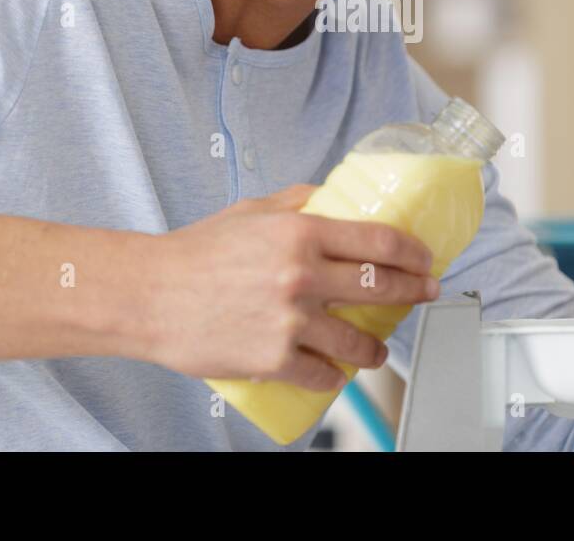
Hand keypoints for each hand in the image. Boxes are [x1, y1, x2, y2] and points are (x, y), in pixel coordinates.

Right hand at [144, 184, 438, 389]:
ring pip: (358, 340)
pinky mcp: (273, 358)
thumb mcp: (251, 210)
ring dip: (376, 347)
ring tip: (377, 348)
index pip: (379, 241)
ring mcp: (289, 320)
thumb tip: (332, 198)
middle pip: (381, 286)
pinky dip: (335, 375)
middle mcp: (301, 275)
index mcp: (299, 232)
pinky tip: (337, 371)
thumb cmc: (195, 252)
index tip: (425, 260)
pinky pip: (322, 373)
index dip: (413, 252)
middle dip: (414, 292)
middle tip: (425, 294)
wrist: (149, 295)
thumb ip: (297, 203)